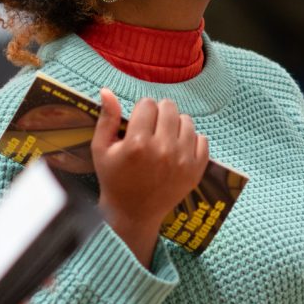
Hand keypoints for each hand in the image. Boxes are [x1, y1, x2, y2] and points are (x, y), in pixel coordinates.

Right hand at [91, 89, 208, 265]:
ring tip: (164, 137)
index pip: (147, 104)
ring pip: (186, 120)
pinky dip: (191, 140)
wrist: (133, 213)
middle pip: (169, 107)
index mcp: (137, 143)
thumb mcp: (101, 149)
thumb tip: (107, 90)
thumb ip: (106, 118)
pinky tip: (177, 148)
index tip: (137, 123)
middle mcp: (163, 150)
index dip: (140, 110)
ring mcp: (183, 160)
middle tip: (151, 128)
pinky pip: (202, 139)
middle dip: (159, 113)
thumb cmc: (114, 179)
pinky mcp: (196, 170)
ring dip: (175, 124)